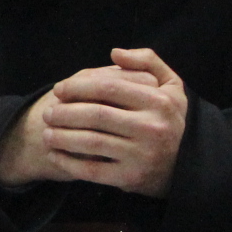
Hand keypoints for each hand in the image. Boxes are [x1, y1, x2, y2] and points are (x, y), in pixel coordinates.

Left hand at [41, 48, 187, 194]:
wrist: (184, 165)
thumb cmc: (167, 118)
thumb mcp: (169, 85)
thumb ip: (147, 61)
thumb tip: (115, 53)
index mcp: (159, 101)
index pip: (109, 87)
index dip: (78, 86)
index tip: (58, 90)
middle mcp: (152, 128)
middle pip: (96, 115)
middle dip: (64, 113)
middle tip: (47, 113)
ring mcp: (143, 155)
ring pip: (91, 142)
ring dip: (61, 137)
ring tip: (46, 133)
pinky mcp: (131, 178)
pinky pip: (92, 169)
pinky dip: (68, 162)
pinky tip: (54, 155)